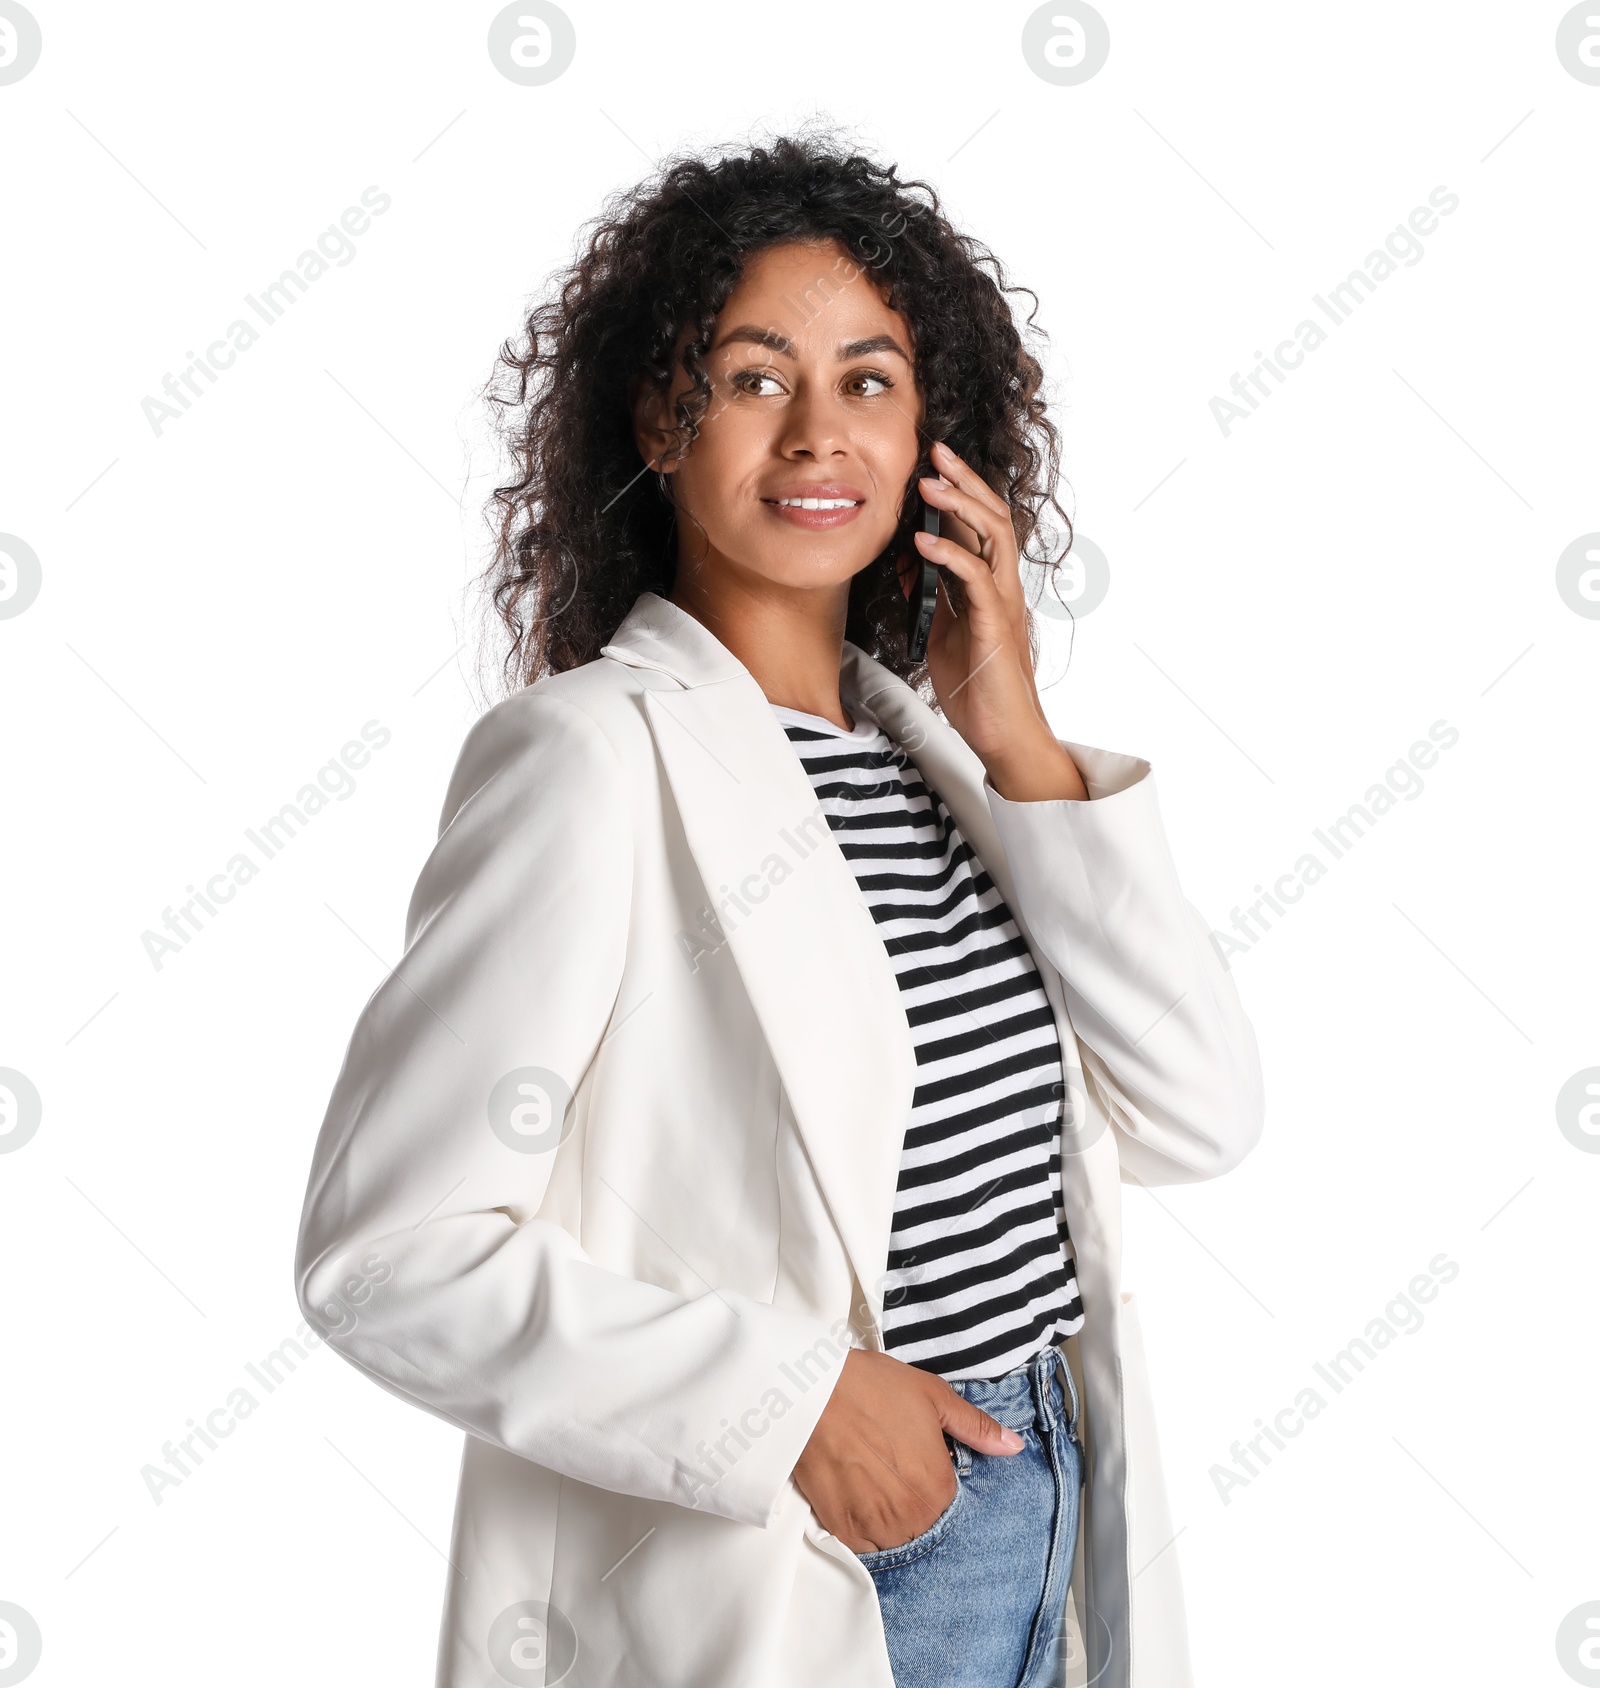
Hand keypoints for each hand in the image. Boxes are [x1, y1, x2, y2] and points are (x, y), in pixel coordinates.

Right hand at [790, 1347, 1023, 1553]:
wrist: (811, 1392)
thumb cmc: (872, 1387)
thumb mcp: (932, 1396)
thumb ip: (976, 1427)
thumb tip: (1014, 1447)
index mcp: (939, 1487)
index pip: (949, 1502)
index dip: (932, 1479)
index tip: (913, 1459)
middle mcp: (912, 1516)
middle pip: (923, 1524)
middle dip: (911, 1501)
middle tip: (888, 1466)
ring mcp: (875, 1527)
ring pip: (895, 1539)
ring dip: (888, 1518)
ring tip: (870, 1478)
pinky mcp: (842, 1531)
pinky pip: (864, 1547)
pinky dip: (863, 1527)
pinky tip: (854, 1494)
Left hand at [905, 440, 1087, 802]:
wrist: (1002, 734)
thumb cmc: (976, 688)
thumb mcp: (942, 632)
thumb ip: (932, 596)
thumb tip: (907, 564)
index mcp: (989, 585)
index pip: (977, 524)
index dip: (958, 490)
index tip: (931, 460)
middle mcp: (1002, 586)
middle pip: (991, 516)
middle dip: (964, 479)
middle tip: (936, 448)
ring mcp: (1002, 603)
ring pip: (992, 537)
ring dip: (959, 506)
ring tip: (928, 484)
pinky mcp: (995, 626)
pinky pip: (976, 580)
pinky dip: (949, 556)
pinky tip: (922, 543)